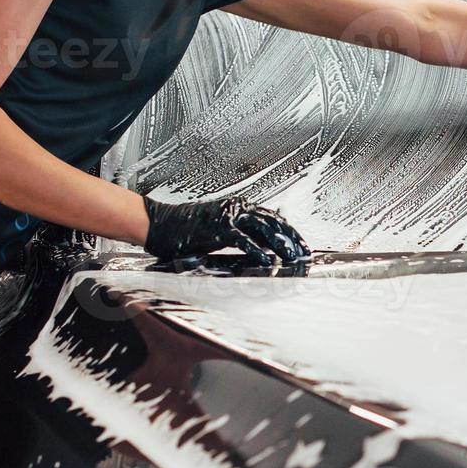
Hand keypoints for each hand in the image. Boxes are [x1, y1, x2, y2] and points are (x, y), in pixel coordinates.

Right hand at [142, 194, 309, 265]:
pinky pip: (243, 240)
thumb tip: (267, 245)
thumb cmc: (190, 228)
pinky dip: (257, 251)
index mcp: (240, 206)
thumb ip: (243, 231)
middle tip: (304, 252)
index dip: (290, 231)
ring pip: (263, 228)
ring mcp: (228, 217)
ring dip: (279, 244)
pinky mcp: (218, 230)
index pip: (273, 217)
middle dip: (291, 238)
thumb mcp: (221, 227)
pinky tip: (266, 261)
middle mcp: (237, 208)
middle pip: (273, 221)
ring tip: (291, 257)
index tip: (302, 244)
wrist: (163, 225)